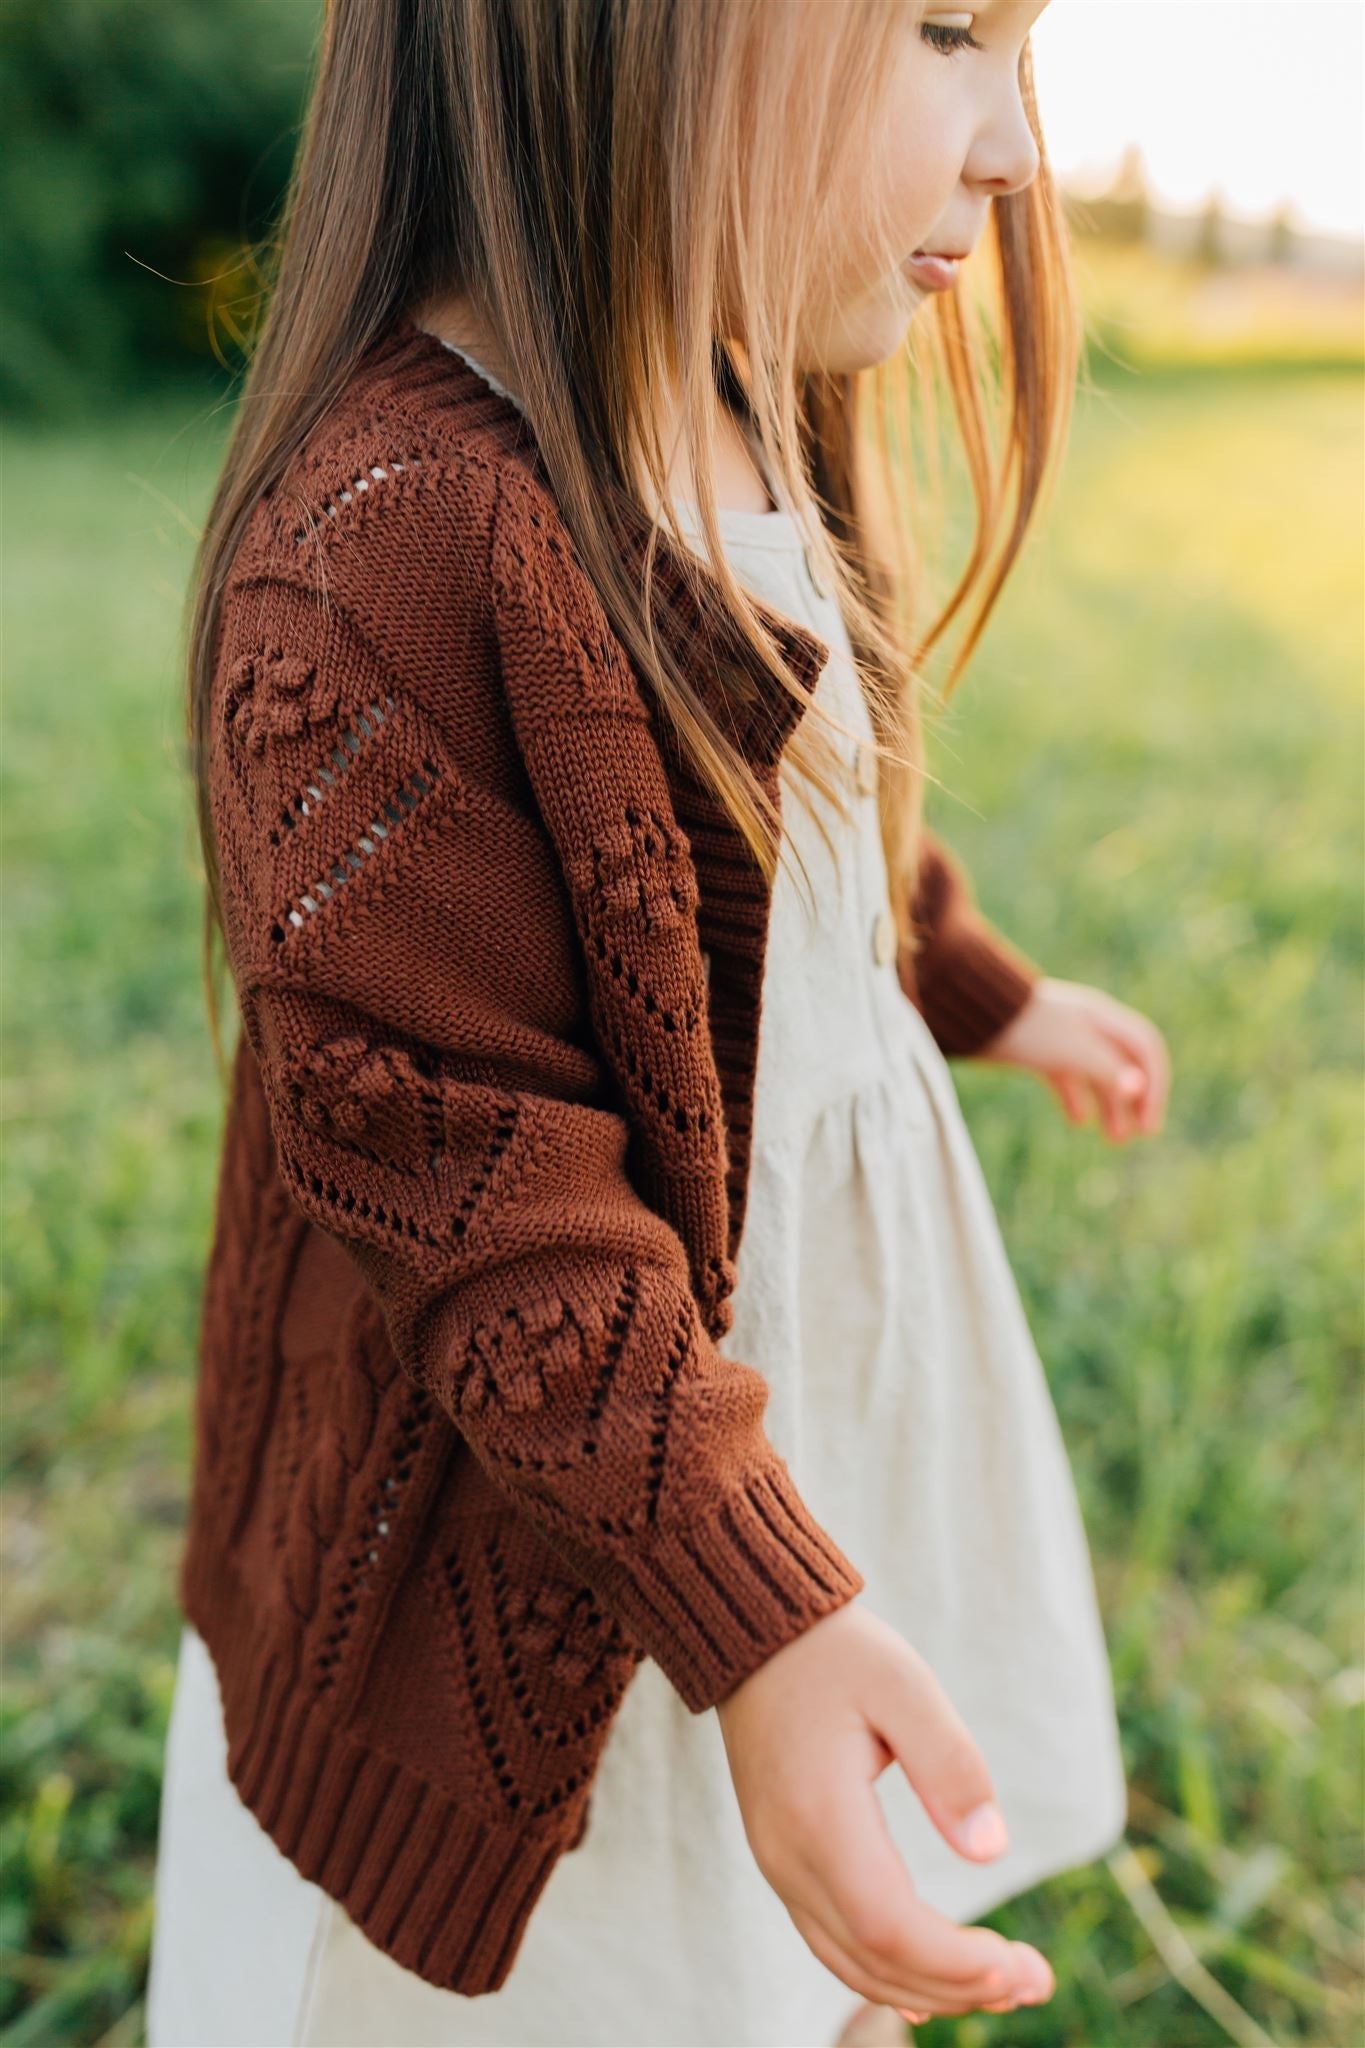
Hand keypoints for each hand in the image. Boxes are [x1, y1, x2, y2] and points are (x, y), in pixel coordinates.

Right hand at [715, 1601, 1056, 2022]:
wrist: (755, 1634)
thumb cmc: (837, 1653)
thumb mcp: (905, 1685)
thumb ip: (950, 1765)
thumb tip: (991, 1852)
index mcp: (820, 1816)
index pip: (890, 1926)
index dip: (957, 1962)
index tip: (1022, 1964)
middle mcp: (788, 1856)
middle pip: (874, 1959)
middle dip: (960, 1985)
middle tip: (1037, 1982)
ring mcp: (777, 1863)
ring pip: (851, 1962)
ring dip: (929, 1987)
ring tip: (1004, 1987)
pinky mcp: (781, 1859)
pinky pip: (830, 1941)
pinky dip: (884, 1972)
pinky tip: (929, 1990)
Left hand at [975, 976, 1169, 1141]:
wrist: (967, 1012)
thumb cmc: (1026, 1027)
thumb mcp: (1070, 1048)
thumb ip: (1106, 1068)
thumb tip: (1138, 1090)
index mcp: (1102, 1018)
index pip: (1146, 1049)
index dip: (1155, 1086)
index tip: (1148, 1125)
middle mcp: (1087, 1026)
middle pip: (1125, 1064)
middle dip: (1135, 1100)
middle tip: (1138, 1135)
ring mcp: (1062, 1039)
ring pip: (1097, 1075)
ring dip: (1110, 1106)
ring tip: (1114, 1139)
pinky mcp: (1039, 1051)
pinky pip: (1068, 1077)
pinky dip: (1076, 1100)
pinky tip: (1077, 1122)